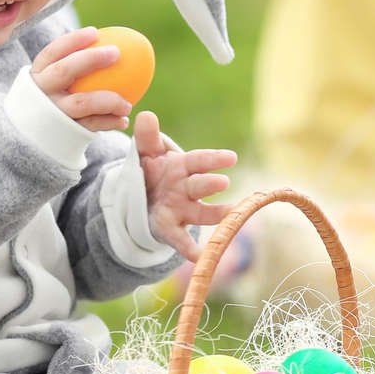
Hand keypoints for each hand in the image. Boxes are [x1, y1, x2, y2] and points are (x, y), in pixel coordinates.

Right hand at [31, 26, 131, 132]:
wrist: (38, 138)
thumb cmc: (58, 99)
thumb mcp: (57, 80)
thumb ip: (76, 64)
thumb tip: (113, 41)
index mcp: (38, 75)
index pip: (53, 52)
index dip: (72, 40)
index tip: (94, 32)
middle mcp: (41, 92)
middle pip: (64, 70)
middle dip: (90, 58)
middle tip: (116, 52)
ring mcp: (52, 112)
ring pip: (82, 103)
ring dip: (109, 100)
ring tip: (127, 104)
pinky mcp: (64, 132)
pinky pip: (91, 125)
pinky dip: (109, 122)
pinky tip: (124, 120)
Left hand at [133, 111, 237, 262]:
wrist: (144, 198)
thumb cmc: (152, 171)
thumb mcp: (145, 153)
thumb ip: (146, 137)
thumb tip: (144, 115)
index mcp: (181, 167)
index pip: (198, 161)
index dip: (213, 159)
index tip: (231, 158)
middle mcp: (186, 189)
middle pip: (200, 186)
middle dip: (210, 184)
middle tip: (223, 182)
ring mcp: (182, 210)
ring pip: (201, 213)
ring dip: (216, 214)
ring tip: (231, 215)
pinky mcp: (171, 229)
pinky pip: (181, 240)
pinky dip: (190, 249)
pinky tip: (199, 258)